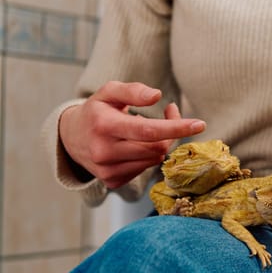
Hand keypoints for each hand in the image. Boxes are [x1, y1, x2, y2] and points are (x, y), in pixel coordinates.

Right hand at [59, 81, 205, 188]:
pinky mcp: (112, 182)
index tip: (200, 124)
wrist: (70, 139)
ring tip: (146, 131)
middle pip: (157, 147)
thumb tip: (157, 95)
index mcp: (104, 125)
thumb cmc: (96, 111)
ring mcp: (108, 171)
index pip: (148, 130)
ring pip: (154, 159)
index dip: (176, 127)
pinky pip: (145, 169)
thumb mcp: (109, 92)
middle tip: (169, 116)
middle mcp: (104, 152)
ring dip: (159, 144)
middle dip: (170, 132)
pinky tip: (135, 146)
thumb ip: (132, 90)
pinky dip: (148, 156)